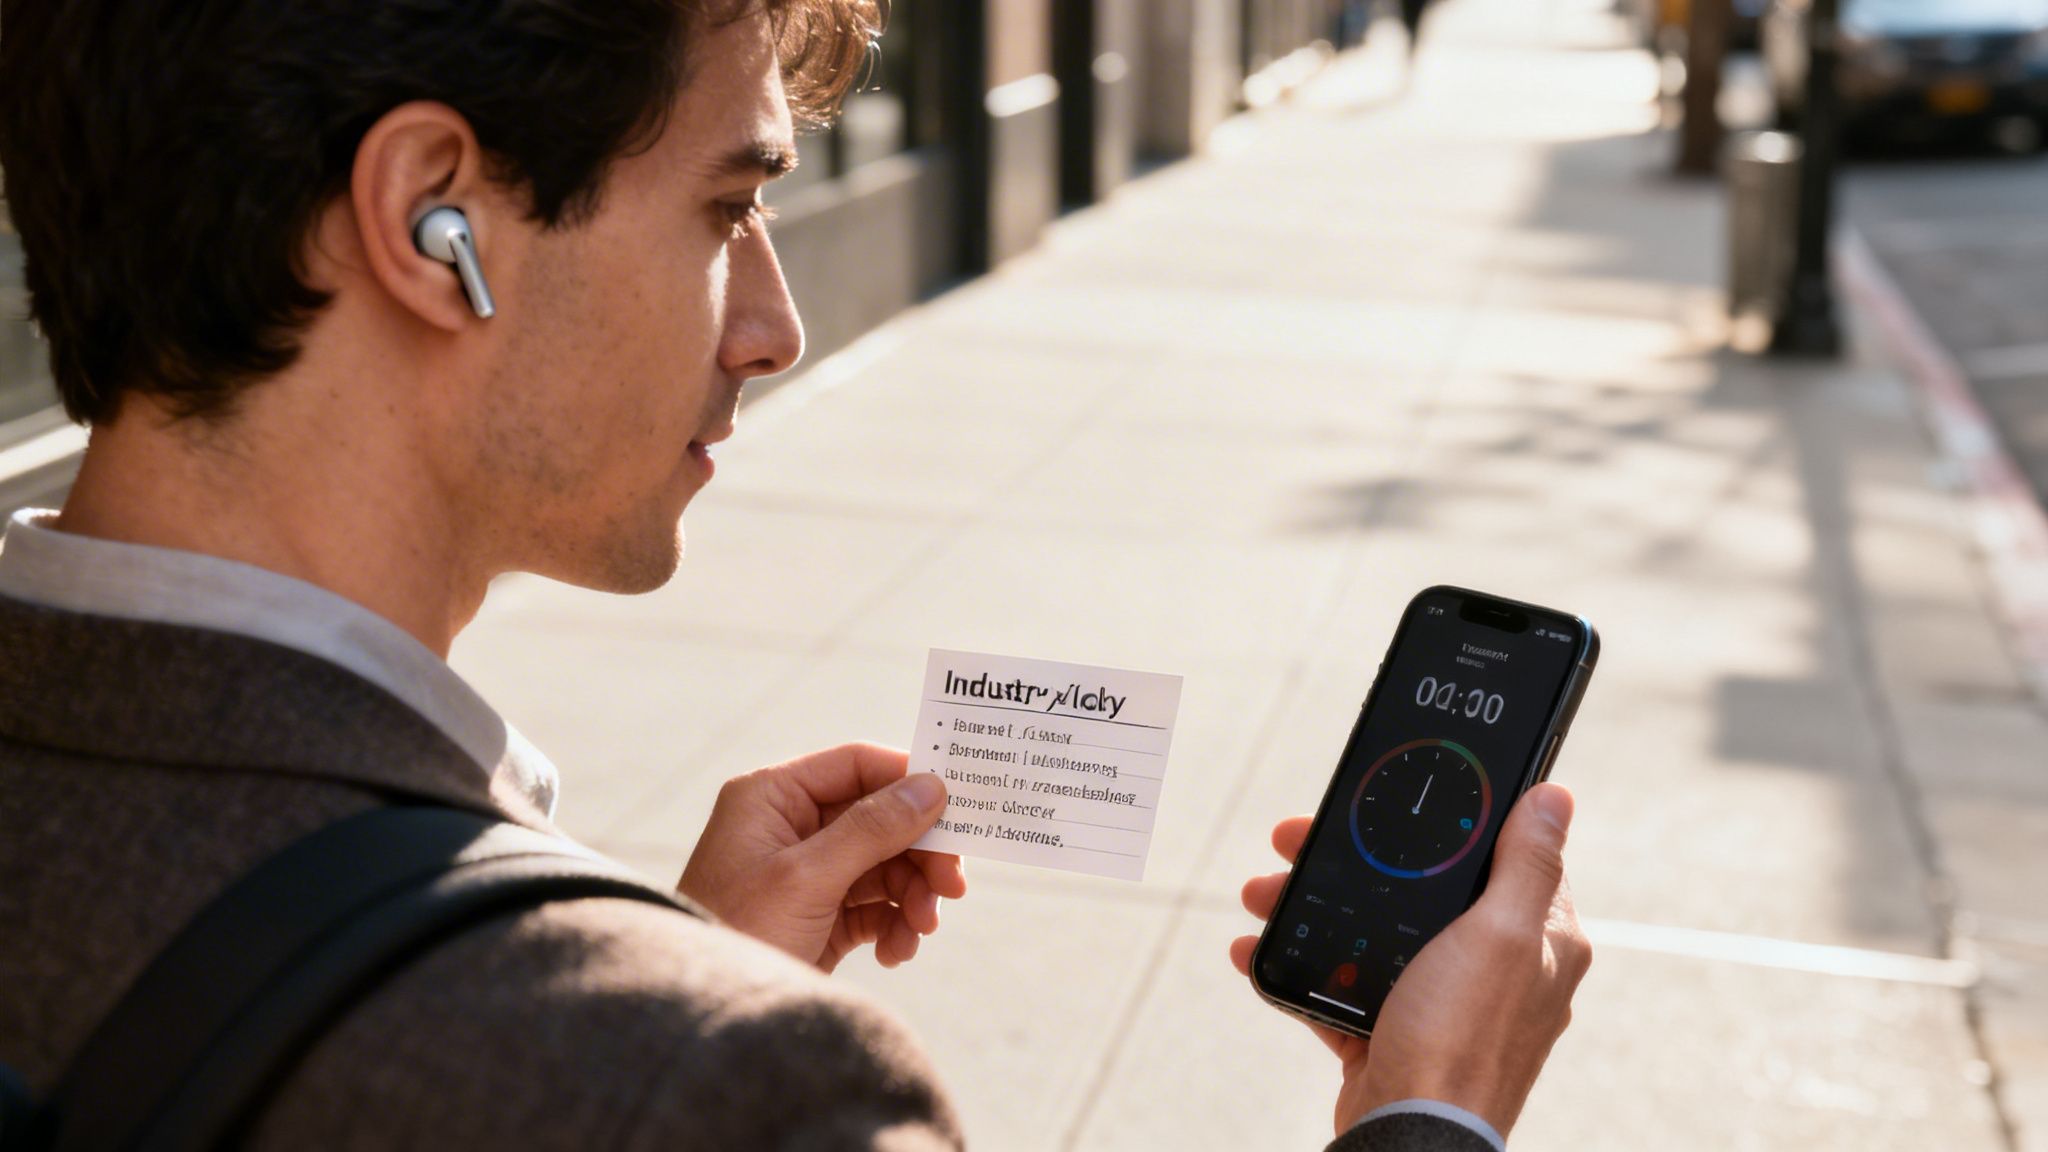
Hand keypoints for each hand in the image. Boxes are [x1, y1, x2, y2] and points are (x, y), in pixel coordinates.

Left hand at [679, 743, 967, 972]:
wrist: (706, 1014)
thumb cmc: (737, 931)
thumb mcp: (807, 876)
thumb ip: (872, 828)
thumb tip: (930, 786)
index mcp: (773, 797)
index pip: (856, 766)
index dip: (909, 782)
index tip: (957, 809)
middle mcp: (791, 826)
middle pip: (880, 818)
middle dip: (919, 854)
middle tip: (953, 887)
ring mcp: (807, 872)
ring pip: (885, 865)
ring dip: (912, 896)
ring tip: (920, 931)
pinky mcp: (820, 915)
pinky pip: (875, 906)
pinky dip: (894, 925)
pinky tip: (896, 951)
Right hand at [1230, 783, 1590, 1138]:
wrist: (1409, 1138)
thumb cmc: (1461, 1044)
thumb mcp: (1499, 935)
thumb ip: (1527, 864)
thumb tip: (1556, 797)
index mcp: (1537, 940)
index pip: (1497, 857)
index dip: (1443, 826)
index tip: (1388, 805)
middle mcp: (1495, 970)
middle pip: (1419, 891)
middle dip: (1353, 865)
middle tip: (1295, 842)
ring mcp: (1441, 1004)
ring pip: (1373, 933)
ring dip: (1312, 908)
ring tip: (1262, 894)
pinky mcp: (1394, 1035)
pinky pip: (1342, 985)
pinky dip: (1302, 966)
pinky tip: (1257, 950)